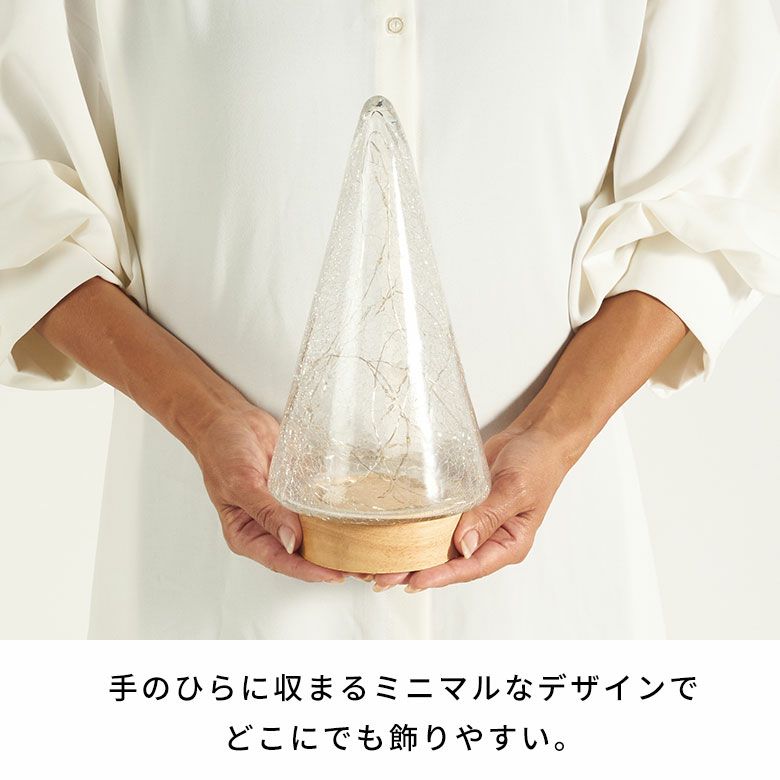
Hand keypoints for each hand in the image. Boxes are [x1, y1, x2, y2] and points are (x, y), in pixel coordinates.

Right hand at [192, 402, 350, 582]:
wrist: (229, 419)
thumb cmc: (222, 452)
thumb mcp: (241, 484)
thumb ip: (266, 512)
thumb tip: (291, 542)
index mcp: (248, 535)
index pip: (282, 561)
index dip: (309, 571)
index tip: (335, 574)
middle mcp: (270, 527)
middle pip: (303, 553)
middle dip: (331, 562)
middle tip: (362, 568)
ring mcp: (287, 510)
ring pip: (316, 533)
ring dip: (340, 540)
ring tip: (369, 549)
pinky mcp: (300, 492)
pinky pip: (321, 506)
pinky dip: (339, 513)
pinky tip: (360, 518)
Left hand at [371, 423, 572, 591]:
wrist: (536, 437)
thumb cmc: (537, 463)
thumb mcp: (515, 489)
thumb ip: (489, 516)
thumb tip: (464, 545)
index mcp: (508, 545)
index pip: (471, 567)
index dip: (441, 575)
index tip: (415, 580)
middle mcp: (489, 540)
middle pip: (449, 562)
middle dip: (417, 570)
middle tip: (383, 577)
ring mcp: (474, 524)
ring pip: (439, 545)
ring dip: (412, 552)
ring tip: (380, 562)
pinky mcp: (461, 508)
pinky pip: (437, 522)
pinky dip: (417, 528)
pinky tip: (394, 532)